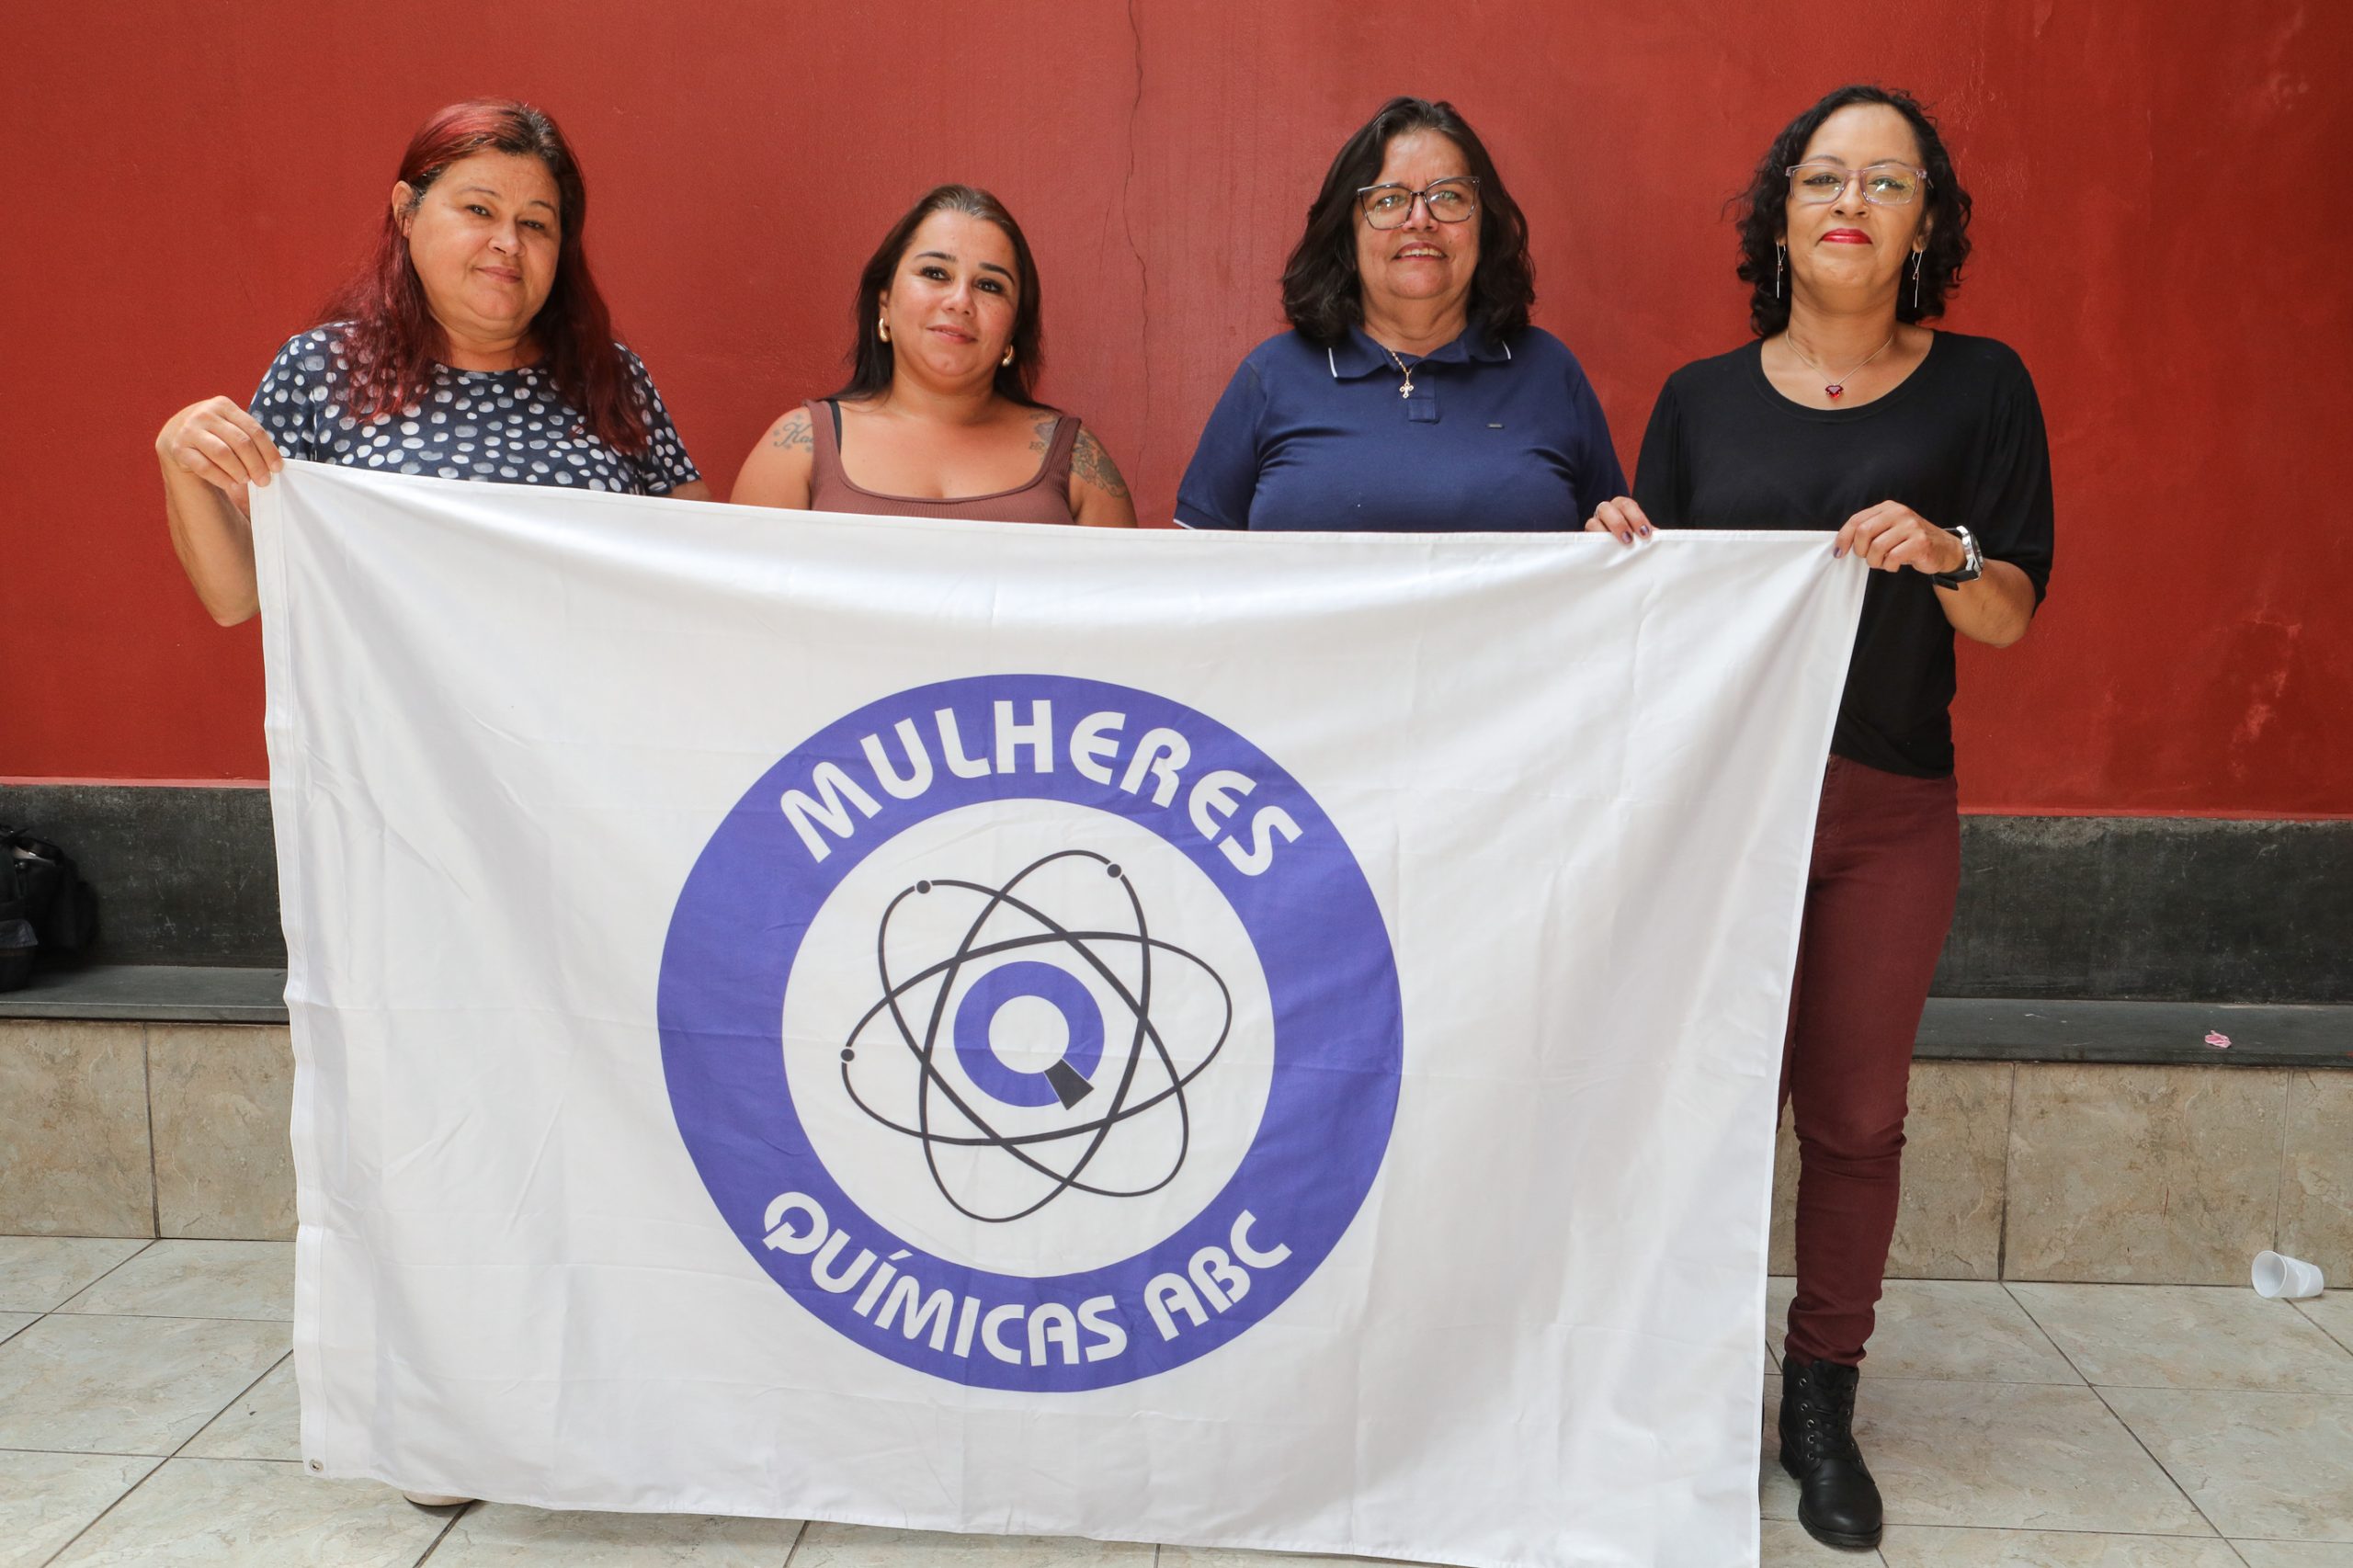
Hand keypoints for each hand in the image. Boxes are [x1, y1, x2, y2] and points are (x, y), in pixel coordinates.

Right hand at [157, 397, 282, 494]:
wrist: (177, 433)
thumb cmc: (215, 433)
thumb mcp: (231, 427)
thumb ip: (249, 439)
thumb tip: (273, 465)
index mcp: (223, 405)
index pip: (254, 430)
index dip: (268, 451)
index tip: (278, 468)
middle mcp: (205, 414)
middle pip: (240, 442)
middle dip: (256, 465)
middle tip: (264, 481)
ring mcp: (190, 430)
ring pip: (222, 453)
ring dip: (239, 471)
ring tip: (247, 480)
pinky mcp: (179, 448)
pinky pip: (205, 467)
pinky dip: (221, 478)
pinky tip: (231, 485)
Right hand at [1584, 496, 1653, 545]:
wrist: (1618, 556)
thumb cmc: (1633, 542)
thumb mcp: (1642, 536)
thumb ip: (1649, 534)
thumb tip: (1660, 538)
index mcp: (1621, 508)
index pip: (1627, 505)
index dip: (1636, 517)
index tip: (1646, 534)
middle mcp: (1605, 513)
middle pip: (1607, 508)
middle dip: (1619, 523)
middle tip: (1629, 540)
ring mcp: (1594, 526)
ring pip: (1593, 522)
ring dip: (1603, 534)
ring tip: (1615, 546)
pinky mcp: (1587, 540)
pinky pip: (1586, 538)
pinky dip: (1594, 543)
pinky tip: (1604, 552)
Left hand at [1833, 501, 1964, 574]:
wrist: (1943, 548)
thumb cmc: (1909, 541)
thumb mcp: (1888, 530)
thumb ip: (1868, 531)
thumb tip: (1840, 544)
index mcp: (1888, 508)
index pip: (1856, 520)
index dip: (1843, 538)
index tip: (1839, 552)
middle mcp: (1899, 513)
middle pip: (1863, 532)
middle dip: (1860, 551)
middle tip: (1869, 557)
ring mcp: (1911, 526)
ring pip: (1876, 547)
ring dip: (1875, 561)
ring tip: (1884, 562)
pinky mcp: (1920, 542)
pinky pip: (1893, 558)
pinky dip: (1890, 566)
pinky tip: (1895, 564)